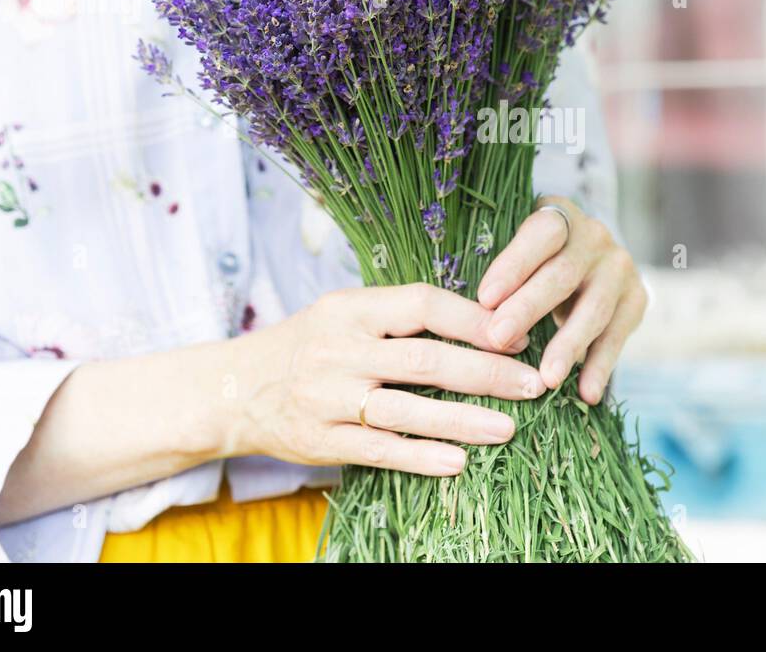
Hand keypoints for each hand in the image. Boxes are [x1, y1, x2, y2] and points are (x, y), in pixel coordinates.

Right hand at [232, 284, 546, 475]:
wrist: (234, 388)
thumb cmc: (308, 345)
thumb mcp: (345, 313)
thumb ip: (399, 316)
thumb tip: (482, 320)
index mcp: (350, 308)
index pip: (422, 304)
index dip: (473, 319)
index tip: (516, 335)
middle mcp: (339, 349)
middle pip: (424, 359)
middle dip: (486, 372)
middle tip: (532, 383)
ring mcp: (327, 397)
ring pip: (406, 409)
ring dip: (463, 419)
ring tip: (508, 427)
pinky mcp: (321, 440)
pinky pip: (379, 450)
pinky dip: (420, 456)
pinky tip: (458, 461)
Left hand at [477, 197, 646, 405]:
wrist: (591, 261)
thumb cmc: (535, 261)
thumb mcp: (519, 252)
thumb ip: (500, 272)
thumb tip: (463, 315)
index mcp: (559, 217)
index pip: (541, 233)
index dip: (514, 264)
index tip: (484, 299)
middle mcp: (594, 237)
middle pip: (563, 274)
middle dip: (529, 308)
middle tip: (498, 339)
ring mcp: (619, 268)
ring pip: (595, 308)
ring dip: (569, 345)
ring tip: (546, 379)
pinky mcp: (636, 300)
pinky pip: (617, 337)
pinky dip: (602, 367)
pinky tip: (586, 394)